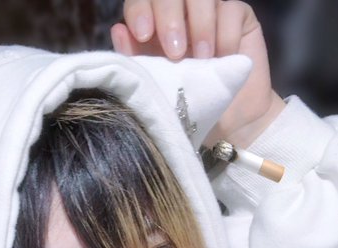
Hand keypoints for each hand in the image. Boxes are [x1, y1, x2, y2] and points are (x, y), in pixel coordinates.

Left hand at [111, 0, 284, 146]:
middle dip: (169, 16)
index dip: (140, 9)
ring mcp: (209, 12)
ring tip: (204, 59)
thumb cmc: (186, 109)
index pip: (141, 0)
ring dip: (200, 25)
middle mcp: (180, 14)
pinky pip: (231, 9)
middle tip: (176, 53)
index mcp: (153, 26)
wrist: (225, 127)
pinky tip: (225, 58)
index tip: (143, 35)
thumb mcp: (155, 88)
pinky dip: (226, 34)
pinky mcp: (238, 18)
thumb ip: (136, 60)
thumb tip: (119, 30)